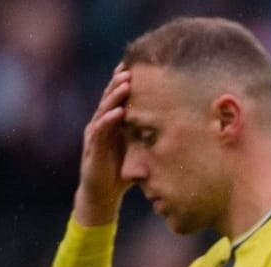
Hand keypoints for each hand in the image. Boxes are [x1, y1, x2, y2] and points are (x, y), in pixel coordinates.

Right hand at [76, 64, 133, 226]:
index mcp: (111, 124)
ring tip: (126, 83)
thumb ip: (148, 139)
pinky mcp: (93, 148)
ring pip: (104, 110)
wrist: (101, 195)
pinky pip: (100, 130)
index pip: (117, 99)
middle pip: (109, 98)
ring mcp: (95, 135)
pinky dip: (109, 119)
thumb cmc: (120, 173)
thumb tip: (177, 133)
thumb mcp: (138, 152)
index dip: (124, 83)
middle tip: (131, 67)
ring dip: (115, 96)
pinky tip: (118, 111)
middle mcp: (101, 126)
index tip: (138, 67)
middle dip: (119, 82)